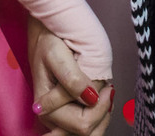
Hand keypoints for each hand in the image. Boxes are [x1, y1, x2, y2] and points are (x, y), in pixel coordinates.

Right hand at [29, 20, 113, 135]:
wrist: (45, 29)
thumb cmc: (48, 39)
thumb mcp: (57, 54)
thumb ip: (72, 79)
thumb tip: (90, 100)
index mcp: (47, 106)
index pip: (81, 125)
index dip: (99, 110)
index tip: (108, 88)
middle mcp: (51, 115)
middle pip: (85, 133)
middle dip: (101, 115)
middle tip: (108, 90)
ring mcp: (59, 114)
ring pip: (88, 131)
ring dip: (101, 115)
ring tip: (105, 92)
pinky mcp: (66, 109)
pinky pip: (86, 121)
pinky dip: (98, 112)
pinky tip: (101, 96)